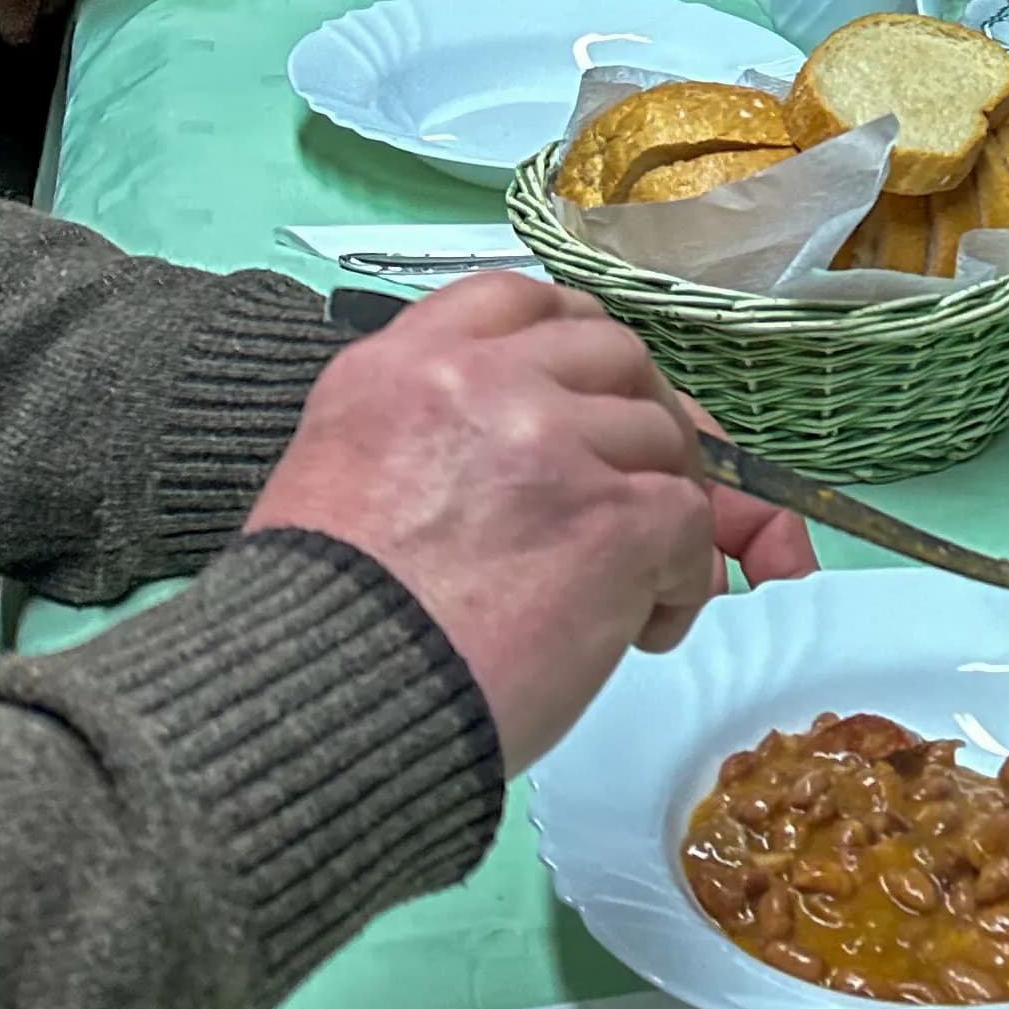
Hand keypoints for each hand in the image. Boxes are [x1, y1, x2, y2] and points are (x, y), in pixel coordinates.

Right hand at [242, 277, 798, 772]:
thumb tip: (552, 458)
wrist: (325, 708)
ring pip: (663, 440)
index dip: (577, 342)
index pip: (519, 301)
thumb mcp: (347, 481)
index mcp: (399, 366)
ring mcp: (554, 440)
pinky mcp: (614, 516)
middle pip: (614, 354)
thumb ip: (442, 439)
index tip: (598, 392)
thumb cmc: (320, 631)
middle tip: (640, 493)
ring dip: (667, 509)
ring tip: (635, 590)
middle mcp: (479, 380)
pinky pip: (689, 522)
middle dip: (645, 418)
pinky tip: (641, 632)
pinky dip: (682, 579)